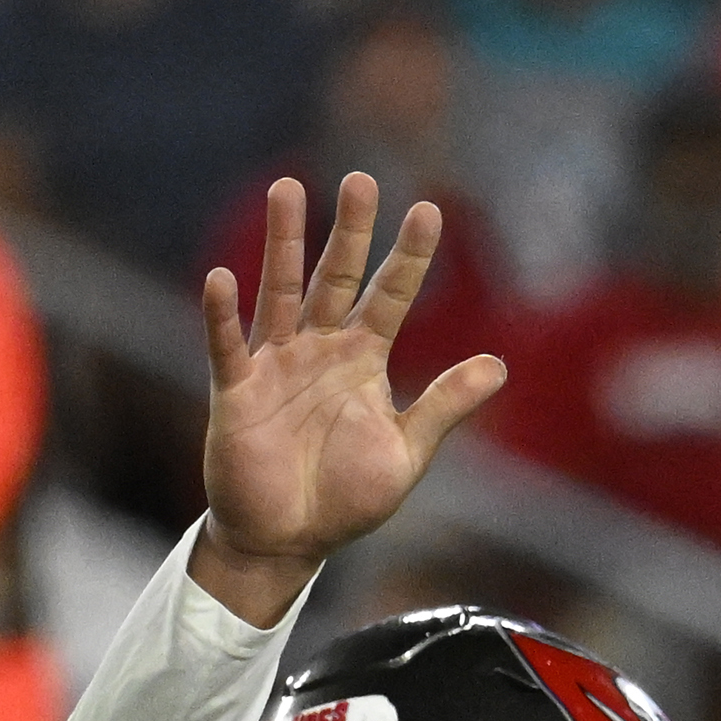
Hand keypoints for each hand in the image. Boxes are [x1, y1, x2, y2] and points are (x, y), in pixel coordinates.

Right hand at [193, 171, 508, 627]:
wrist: (288, 542)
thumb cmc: (344, 500)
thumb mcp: (406, 452)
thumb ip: (444, 405)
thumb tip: (500, 365)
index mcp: (364, 360)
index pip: (392, 296)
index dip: (410, 256)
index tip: (429, 209)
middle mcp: (320, 349)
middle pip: (336, 277)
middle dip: (349, 230)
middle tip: (361, 179)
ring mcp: (275, 364)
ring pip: (280, 291)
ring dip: (282, 243)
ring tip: (289, 190)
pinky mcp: (236, 391)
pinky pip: (228, 345)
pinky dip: (222, 315)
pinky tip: (221, 279)